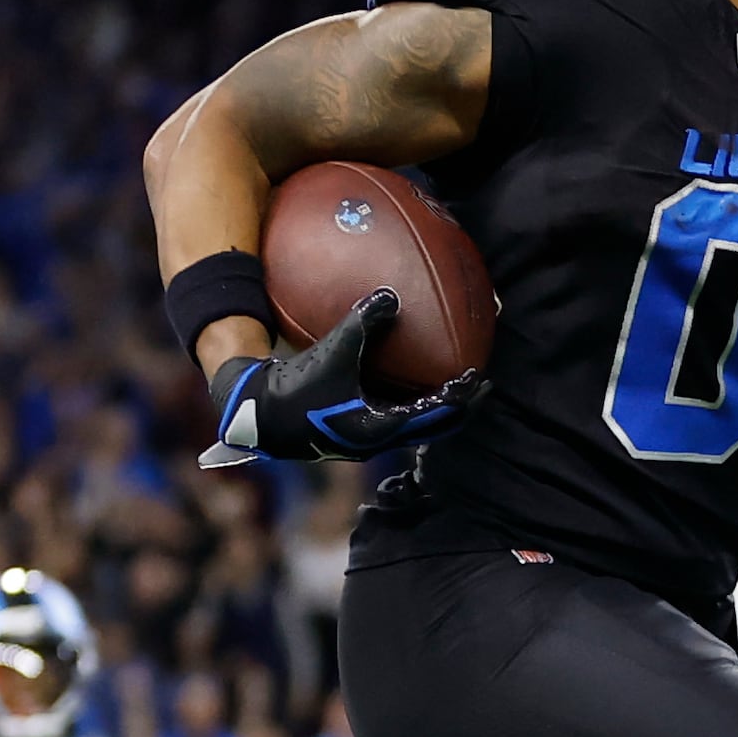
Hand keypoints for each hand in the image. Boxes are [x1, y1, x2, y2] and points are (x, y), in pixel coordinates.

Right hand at [197, 289, 488, 467]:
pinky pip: (396, 420)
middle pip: (432, 428)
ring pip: (415, 428)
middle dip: (458, 407)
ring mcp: (367, 441)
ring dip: (437, 409)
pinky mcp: (355, 433)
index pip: (432, 415)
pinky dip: (413, 404)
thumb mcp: (330, 353)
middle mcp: (378, 442)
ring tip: (453, 386)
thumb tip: (390, 294)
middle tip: (479, 385)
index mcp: (378, 429)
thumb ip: (361, 323)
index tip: (476, 377)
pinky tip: (411, 382)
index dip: (457, 397)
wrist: (258, 417)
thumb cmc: (293, 389)